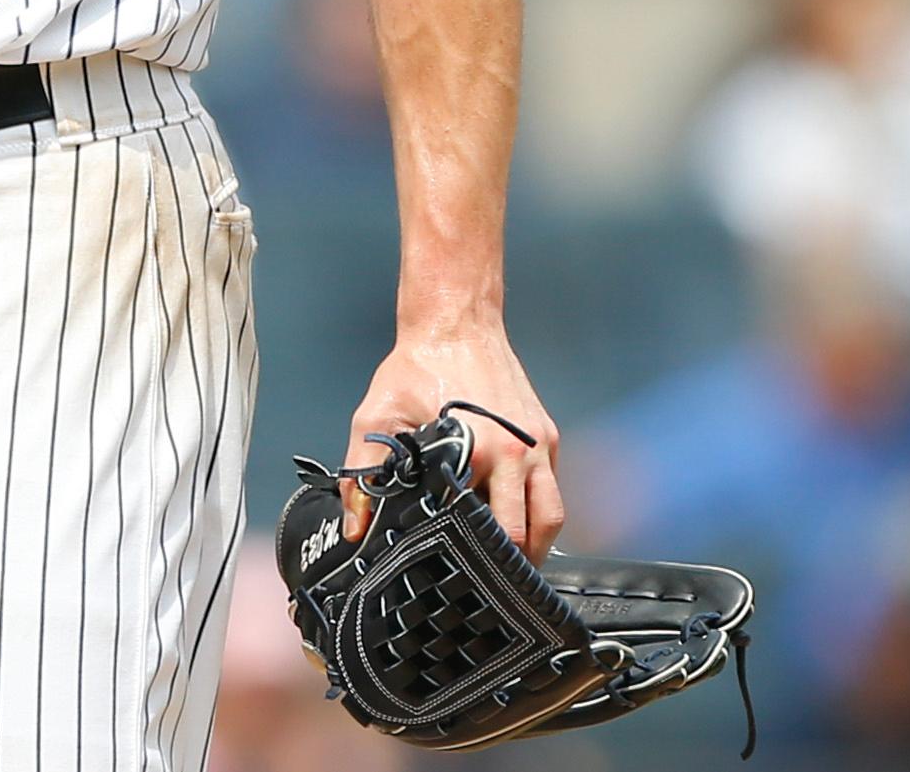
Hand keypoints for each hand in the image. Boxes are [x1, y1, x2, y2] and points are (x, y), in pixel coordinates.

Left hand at [338, 323, 561, 559]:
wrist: (455, 321)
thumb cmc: (417, 367)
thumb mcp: (378, 415)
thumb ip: (363, 474)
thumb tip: (355, 528)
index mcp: (477, 450)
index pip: (490, 527)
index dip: (478, 560)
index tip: (465, 581)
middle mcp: (516, 451)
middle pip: (528, 532)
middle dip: (512, 564)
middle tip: (491, 587)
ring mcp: (537, 444)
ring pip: (553, 515)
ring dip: (537, 545)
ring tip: (512, 567)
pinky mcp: (547, 434)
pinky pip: (553, 486)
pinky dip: (542, 510)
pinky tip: (520, 522)